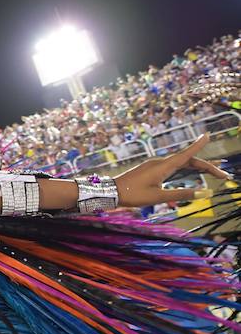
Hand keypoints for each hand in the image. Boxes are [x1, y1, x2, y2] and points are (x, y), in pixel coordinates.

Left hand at [114, 133, 230, 206]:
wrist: (110, 192)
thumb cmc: (132, 195)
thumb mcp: (158, 197)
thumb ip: (181, 194)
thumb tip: (204, 193)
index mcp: (162, 167)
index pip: (186, 155)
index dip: (198, 146)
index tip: (208, 135)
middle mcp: (160, 163)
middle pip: (188, 161)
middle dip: (207, 167)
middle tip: (224, 175)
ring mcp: (155, 166)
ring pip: (181, 164)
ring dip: (198, 168)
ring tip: (215, 173)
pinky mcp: (151, 170)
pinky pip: (173, 167)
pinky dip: (187, 169)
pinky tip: (193, 173)